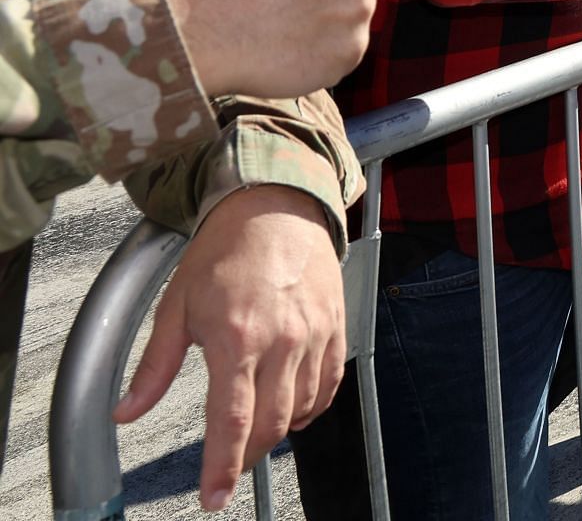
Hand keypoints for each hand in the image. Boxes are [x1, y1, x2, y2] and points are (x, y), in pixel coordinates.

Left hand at [115, 186, 344, 510]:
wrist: (277, 208)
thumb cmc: (225, 251)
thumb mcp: (176, 306)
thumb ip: (155, 366)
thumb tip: (126, 412)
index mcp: (237, 337)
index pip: (232, 421)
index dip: (222, 468)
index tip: (213, 497)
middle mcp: (282, 340)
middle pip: (271, 424)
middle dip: (247, 455)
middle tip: (227, 467)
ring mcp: (315, 334)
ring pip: (303, 408)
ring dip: (279, 432)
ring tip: (256, 433)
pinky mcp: (336, 327)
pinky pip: (329, 384)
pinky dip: (311, 407)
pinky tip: (293, 409)